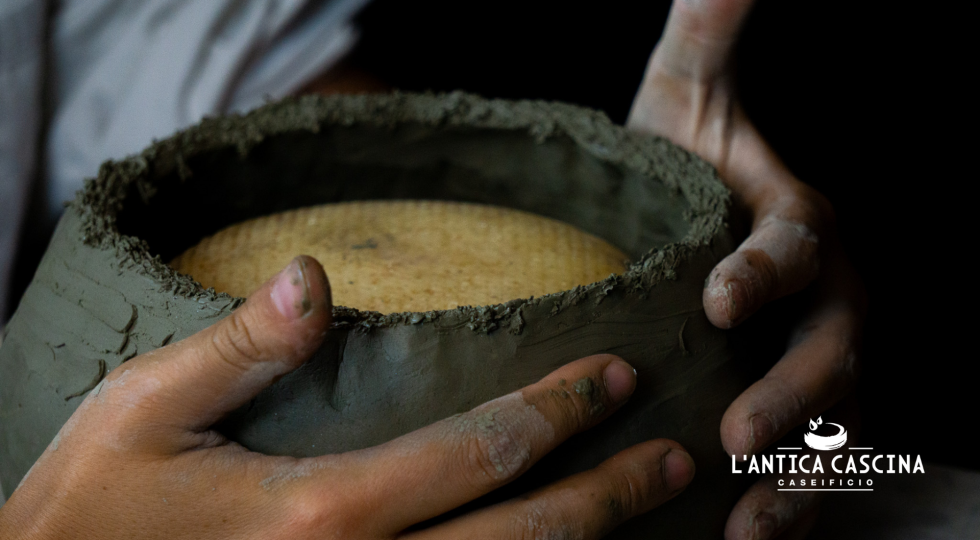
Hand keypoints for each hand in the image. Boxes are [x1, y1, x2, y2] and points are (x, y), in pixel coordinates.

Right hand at [0, 256, 694, 539]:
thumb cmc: (88, 515)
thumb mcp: (141, 413)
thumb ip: (239, 346)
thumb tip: (313, 275)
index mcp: (321, 513)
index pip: (478, 452)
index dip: (559, 410)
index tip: (617, 376)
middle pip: (522, 537)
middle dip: (609, 495)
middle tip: (673, 458)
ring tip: (650, 520)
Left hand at [627, 1, 866, 537]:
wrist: (685, 219)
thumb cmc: (681, 162)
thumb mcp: (688, 95)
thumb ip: (709, 34)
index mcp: (797, 226)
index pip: (795, 248)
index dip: (766, 272)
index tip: (720, 300)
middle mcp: (826, 298)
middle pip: (830, 351)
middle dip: (791, 394)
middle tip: (735, 433)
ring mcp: (820, 360)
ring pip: (834, 423)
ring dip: (799, 476)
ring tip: (751, 523)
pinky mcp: (800, 409)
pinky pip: (814, 465)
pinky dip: (793, 506)